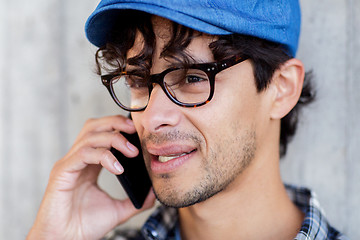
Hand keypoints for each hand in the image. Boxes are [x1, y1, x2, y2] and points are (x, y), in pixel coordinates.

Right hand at [27, 115, 155, 239]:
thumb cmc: (85, 226)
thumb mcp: (118, 210)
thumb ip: (136, 201)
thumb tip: (154, 193)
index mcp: (89, 164)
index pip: (102, 134)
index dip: (120, 128)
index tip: (139, 133)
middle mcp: (78, 160)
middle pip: (94, 127)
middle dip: (115, 123)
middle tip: (134, 131)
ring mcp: (69, 164)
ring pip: (90, 136)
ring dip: (114, 138)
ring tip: (131, 152)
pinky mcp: (62, 172)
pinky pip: (83, 154)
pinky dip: (103, 156)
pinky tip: (118, 168)